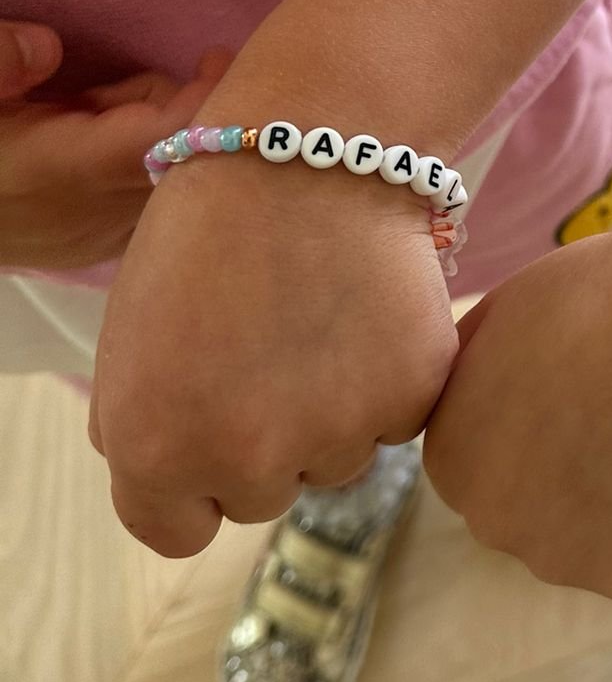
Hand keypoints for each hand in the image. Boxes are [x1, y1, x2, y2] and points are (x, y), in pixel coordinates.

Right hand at [0, 22, 229, 268]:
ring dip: (152, 137)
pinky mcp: (98, 248)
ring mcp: (107, 236)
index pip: (176, 134)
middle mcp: (106, 211)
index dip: (211, 95)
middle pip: (189, 151)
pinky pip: (152, 199)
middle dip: (174, 107)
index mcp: (75, 167)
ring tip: (83, 116)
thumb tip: (49, 47)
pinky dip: (142, 168)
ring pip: (173, 175)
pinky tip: (93, 152)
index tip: (217, 55)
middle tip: (105, 90)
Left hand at [91, 156, 457, 556]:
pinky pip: (397, 419)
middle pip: (261, 495)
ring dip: (332, 412)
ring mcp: (335, 435)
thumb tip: (183, 468)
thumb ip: (146, 422)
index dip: (190, 482)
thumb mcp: (131, 335)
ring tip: (321, 319)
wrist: (305, 151)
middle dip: (264, 440)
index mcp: (156, 449)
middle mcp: (245, 460)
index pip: (175, 530)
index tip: (208, 431)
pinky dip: (390, 378)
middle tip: (271, 350)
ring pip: (335, 459)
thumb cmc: (206, 226)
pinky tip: (368, 309)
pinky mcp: (409, 399)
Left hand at [425, 227, 611, 600]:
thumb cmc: (591, 299)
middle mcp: (492, 526)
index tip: (578, 394)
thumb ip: (469, 380)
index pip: (486, 466)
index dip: (539, 429)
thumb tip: (477, 399)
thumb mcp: (496, 321)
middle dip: (572, 473)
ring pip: (595, 540)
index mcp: (451, 463)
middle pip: (535, 510)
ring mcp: (565, 561)